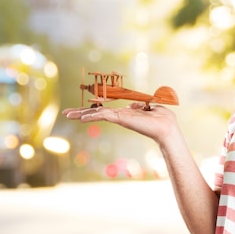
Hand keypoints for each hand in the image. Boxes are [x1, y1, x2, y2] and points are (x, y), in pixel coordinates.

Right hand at [62, 103, 178, 144]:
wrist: (167, 128)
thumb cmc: (163, 119)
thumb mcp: (151, 107)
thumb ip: (141, 105)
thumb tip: (134, 105)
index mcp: (126, 113)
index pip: (106, 111)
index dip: (94, 109)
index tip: (82, 110)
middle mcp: (121, 116)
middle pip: (98, 113)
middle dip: (82, 113)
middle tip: (67, 114)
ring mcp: (121, 118)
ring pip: (98, 114)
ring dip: (83, 114)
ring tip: (69, 115)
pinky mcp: (122, 119)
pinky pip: (105, 115)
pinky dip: (94, 114)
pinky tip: (82, 117)